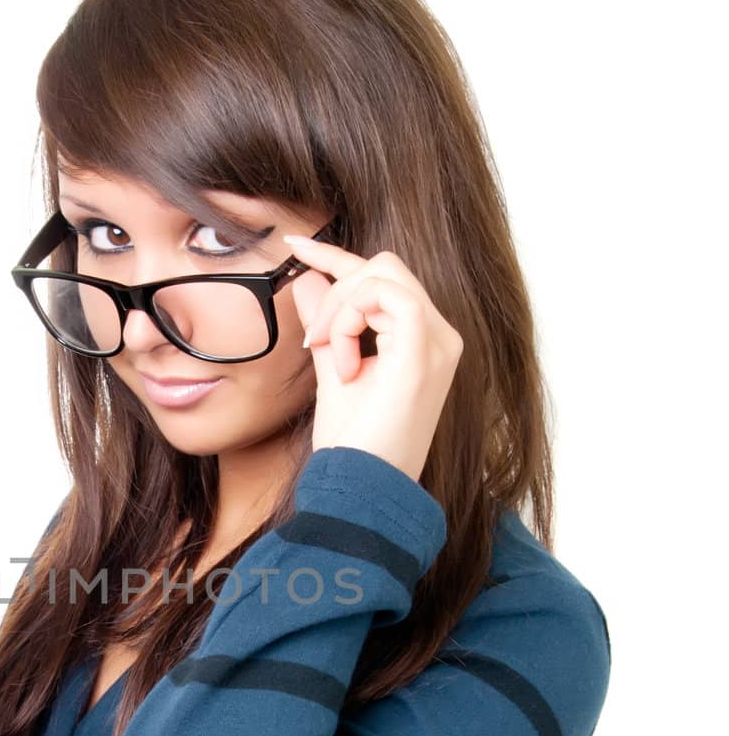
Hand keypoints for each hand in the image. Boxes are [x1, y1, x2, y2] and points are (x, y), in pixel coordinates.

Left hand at [284, 235, 463, 483]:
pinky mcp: (424, 352)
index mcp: (422, 341)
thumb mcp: (334, 370)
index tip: (295, 246)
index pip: (383, 279)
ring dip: (341, 308)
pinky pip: (386, 296)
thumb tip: (306, 281)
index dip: (337, 257)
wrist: (363, 488)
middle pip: (385, 267)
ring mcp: (438, 343)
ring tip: (329, 354)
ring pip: (383, 275)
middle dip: (337, 288)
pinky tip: (345, 360)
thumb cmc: (354, 445)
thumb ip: (327, 325)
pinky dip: (352, 319)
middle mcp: (440, 337)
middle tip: (314, 339)